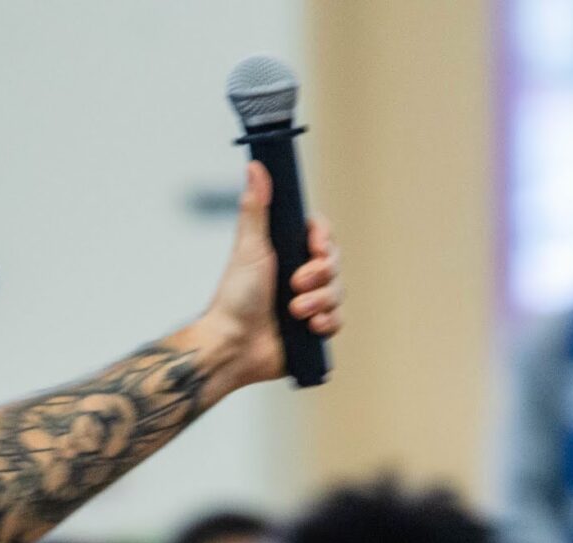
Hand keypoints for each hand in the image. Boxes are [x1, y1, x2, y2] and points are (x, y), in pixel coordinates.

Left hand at [195, 161, 342, 390]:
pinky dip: (327, 322)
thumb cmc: (235, 298)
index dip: (324, 240)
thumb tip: (256, 167)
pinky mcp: (314, 328)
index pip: (321, 235)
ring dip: (320, 301)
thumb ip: (257, 208)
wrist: (234, 346)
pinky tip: (310, 326)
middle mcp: (299, 274)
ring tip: (295, 311)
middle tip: (295, 284)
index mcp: (286, 252)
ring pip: (338, 292)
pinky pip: (339, 319)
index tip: (315, 247)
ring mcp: (308, 301)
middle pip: (334, 263)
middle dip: (320, 275)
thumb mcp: (249, 248)